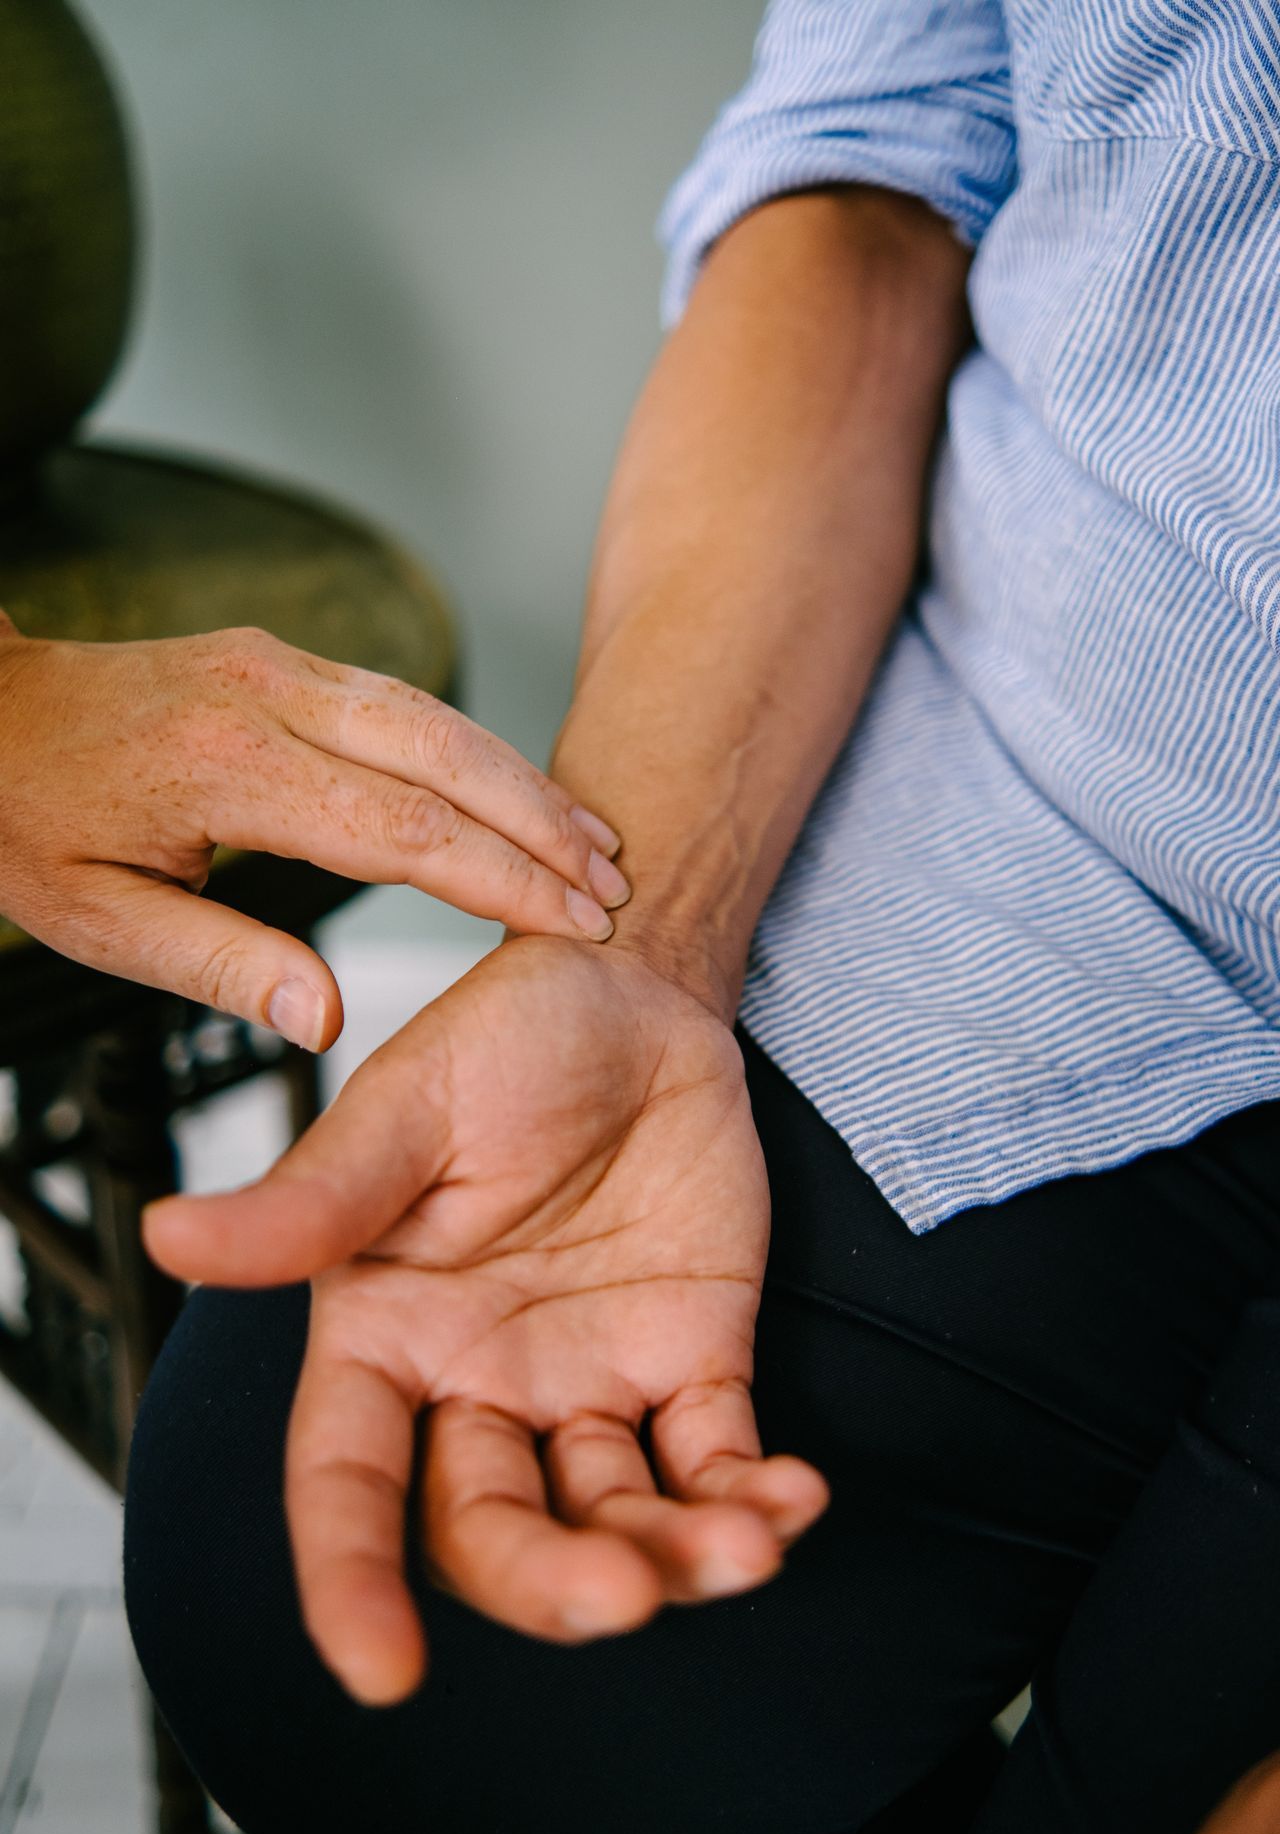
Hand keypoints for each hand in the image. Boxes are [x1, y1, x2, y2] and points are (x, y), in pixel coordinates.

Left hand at [0, 613, 627, 1046]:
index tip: (570, 922)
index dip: (500, 879)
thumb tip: (328, 1015)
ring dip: (521, 780)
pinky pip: (403, 699)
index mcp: (227, 770)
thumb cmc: (28, 820)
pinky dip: (474, 749)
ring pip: (435, 716)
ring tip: (590, 841)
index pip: (402, 829)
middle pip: (445, 754)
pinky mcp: (281, 658)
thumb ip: (222, 964)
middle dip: (541, 822)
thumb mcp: (99, 921)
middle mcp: (265, 697)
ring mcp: (277, 665)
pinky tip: (513, 790)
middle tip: (613, 884)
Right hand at [144, 936, 829, 1703]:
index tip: (380, 1673)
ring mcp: (588, 1380)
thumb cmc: (503, 1038)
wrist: (637, 990)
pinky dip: (755, 1495)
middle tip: (617, 1596)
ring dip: (674, 1555)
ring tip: (745, 1545)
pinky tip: (792, 1500)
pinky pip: (716, 1455)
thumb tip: (169, 1238)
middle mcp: (479, 1381)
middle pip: (492, 1526)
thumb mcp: (407, 1109)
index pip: (348, 1481)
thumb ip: (313, 1199)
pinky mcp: (690, 1361)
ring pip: (614, 1515)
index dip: (351, 1580)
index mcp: (386, 1334)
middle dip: (551, 1579)